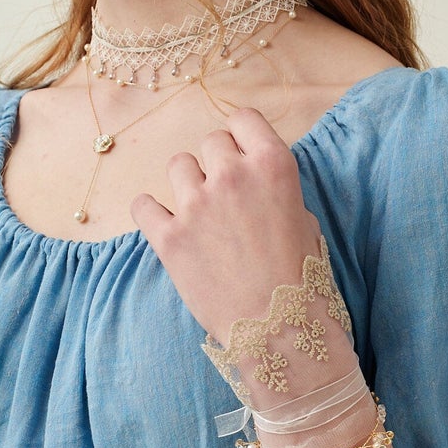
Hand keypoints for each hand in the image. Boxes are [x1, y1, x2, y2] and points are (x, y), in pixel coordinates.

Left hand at [130, 107, 324, 348]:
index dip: (241, 136)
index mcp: (272, 165)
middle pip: (211, 142)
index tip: (240, 153)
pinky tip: (163, 223)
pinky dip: (150, 212)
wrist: (277, 328)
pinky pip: (143, 205)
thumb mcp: (304, 219)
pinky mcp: (169, 237)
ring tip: (200, 213)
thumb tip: (252, 180)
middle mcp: (233, 175)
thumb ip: (273, 188)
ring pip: (178, 165)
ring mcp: (196, 205)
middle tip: (225, 195)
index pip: (242, 119)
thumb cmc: (299, 277)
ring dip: (187, 184)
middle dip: (217, 164)